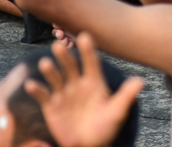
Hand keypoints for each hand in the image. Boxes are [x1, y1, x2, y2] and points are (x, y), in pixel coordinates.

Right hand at [24, 32, 142, 146]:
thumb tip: (140, 80)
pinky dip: (37, 89)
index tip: (84, 36)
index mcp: (94, 81)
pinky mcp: (51, 105)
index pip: (91, 62)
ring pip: (56, 77)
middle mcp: (77, 83)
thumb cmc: (105, 127)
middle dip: (65, 56)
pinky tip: (31, 84)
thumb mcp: (117, 112)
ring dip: (50, 70)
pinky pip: (43, 95)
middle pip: (71, 66)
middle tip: (59, 45)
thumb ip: (126, 96)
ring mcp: (63, 93)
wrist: (89, 145)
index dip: (88, 50)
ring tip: (46, 63)